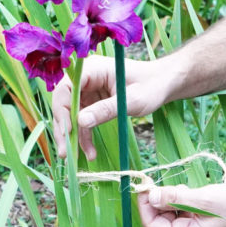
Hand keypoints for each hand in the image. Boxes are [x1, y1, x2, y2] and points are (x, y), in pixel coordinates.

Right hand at [52, 55, 171, 158]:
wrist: (163, 84)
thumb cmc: (151, 86)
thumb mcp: (131, 100)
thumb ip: (106, 109)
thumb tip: (81, 122)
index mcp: (93, 69)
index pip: (66, 88)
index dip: (62, 110)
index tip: (67, 132)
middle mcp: (86, 78)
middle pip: (65, 103)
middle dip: (64, 129)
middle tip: (64, 152)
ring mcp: (88, 90)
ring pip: (72, 115)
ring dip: (74, 136)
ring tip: (76, 157)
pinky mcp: (92, 102)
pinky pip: (83, 120)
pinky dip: (85, 136)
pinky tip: (90, 152)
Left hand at [137, 183, 225, 226]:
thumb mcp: (202, 199)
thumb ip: (174, 197)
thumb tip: (150, 195)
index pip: (152, 225)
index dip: (145, 205)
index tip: (144, 184)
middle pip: (158, 218)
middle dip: (156, 199)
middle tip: (155, 178)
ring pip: (168, 212)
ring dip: (169, 196)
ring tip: (183, 186)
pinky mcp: (198, 219)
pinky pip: (179, 208)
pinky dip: (179, 196)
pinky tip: (188, 189)